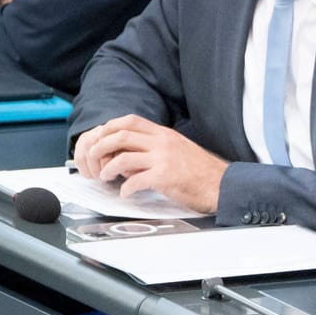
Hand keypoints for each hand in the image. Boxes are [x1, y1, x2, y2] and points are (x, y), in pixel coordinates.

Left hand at [74, 115, 228, 212]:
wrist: (223, 185)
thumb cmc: (201, 172)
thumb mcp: (178, 149)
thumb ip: (154, 147)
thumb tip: (127, 155)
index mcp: (164, 134)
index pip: (128, 120)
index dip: (108, 128)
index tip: (99, 139)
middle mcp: (162, 142)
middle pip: (120, 135)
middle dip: (99, 147)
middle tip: (93, 159)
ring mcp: (163, 159)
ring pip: (123, 157)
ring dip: (107, 168)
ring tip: (104, 177)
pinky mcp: (165, 178)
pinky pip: (135, 181)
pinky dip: (125, 189)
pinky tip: (125, 194)